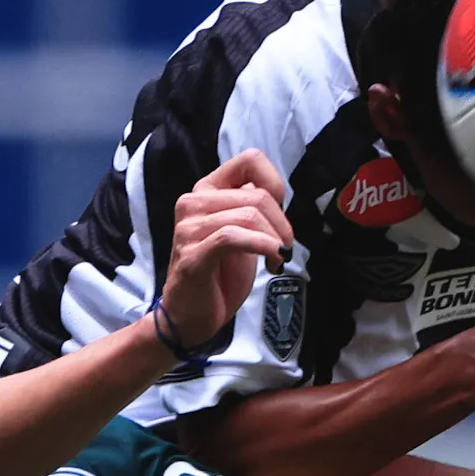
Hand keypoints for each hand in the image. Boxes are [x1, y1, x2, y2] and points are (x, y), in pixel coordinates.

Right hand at [157, 152, 292, 351]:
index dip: (275, 184)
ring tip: (277, 259)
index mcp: (206, 190)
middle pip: (257, 195)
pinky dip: (262, 247)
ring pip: (249, 216)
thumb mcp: (241, 232)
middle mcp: (193, 202)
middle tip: (285, 247)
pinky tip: (272, 261)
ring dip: (274, 240)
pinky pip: (234, 237)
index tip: (280, 212)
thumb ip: (252, 207)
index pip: (249, 160)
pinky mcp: (193, 254)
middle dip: (281, 224)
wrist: (190, 315)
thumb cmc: (218, 275)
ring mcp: (189, 228)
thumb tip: (272, 192)